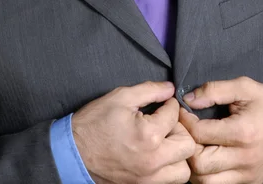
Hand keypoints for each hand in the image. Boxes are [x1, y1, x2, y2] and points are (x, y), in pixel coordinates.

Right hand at [72, 80, 195, 183]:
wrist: (74, 152)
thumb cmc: (95, 123)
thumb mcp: (120, 97)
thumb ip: (149, 90)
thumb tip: (170, 89)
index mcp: (148, 136)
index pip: (174, 115)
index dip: (170, 104)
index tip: (164, 103)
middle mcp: (153, 161)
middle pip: (188, 146)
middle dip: (180, 130)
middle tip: (167, 123)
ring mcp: (148, 179)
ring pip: (182, 171)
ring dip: (178, 154)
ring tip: (164, 142)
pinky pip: (168, 182)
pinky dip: (168, 169)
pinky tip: (156, 155)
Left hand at [179, 76, 262, 183]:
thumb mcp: (244, 87)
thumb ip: (215, 90)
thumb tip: (189, 100)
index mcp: (243, 132)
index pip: (200, 134)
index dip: (184, 122)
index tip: (182, 112)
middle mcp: (245, 158)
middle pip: (200, 164)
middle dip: (186, 146)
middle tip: (185, 131)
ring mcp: (247, 174)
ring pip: (206, 182)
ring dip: (193, 165)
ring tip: (193, 146)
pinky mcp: (249, 182)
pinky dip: (206, 174)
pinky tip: (205, 156)